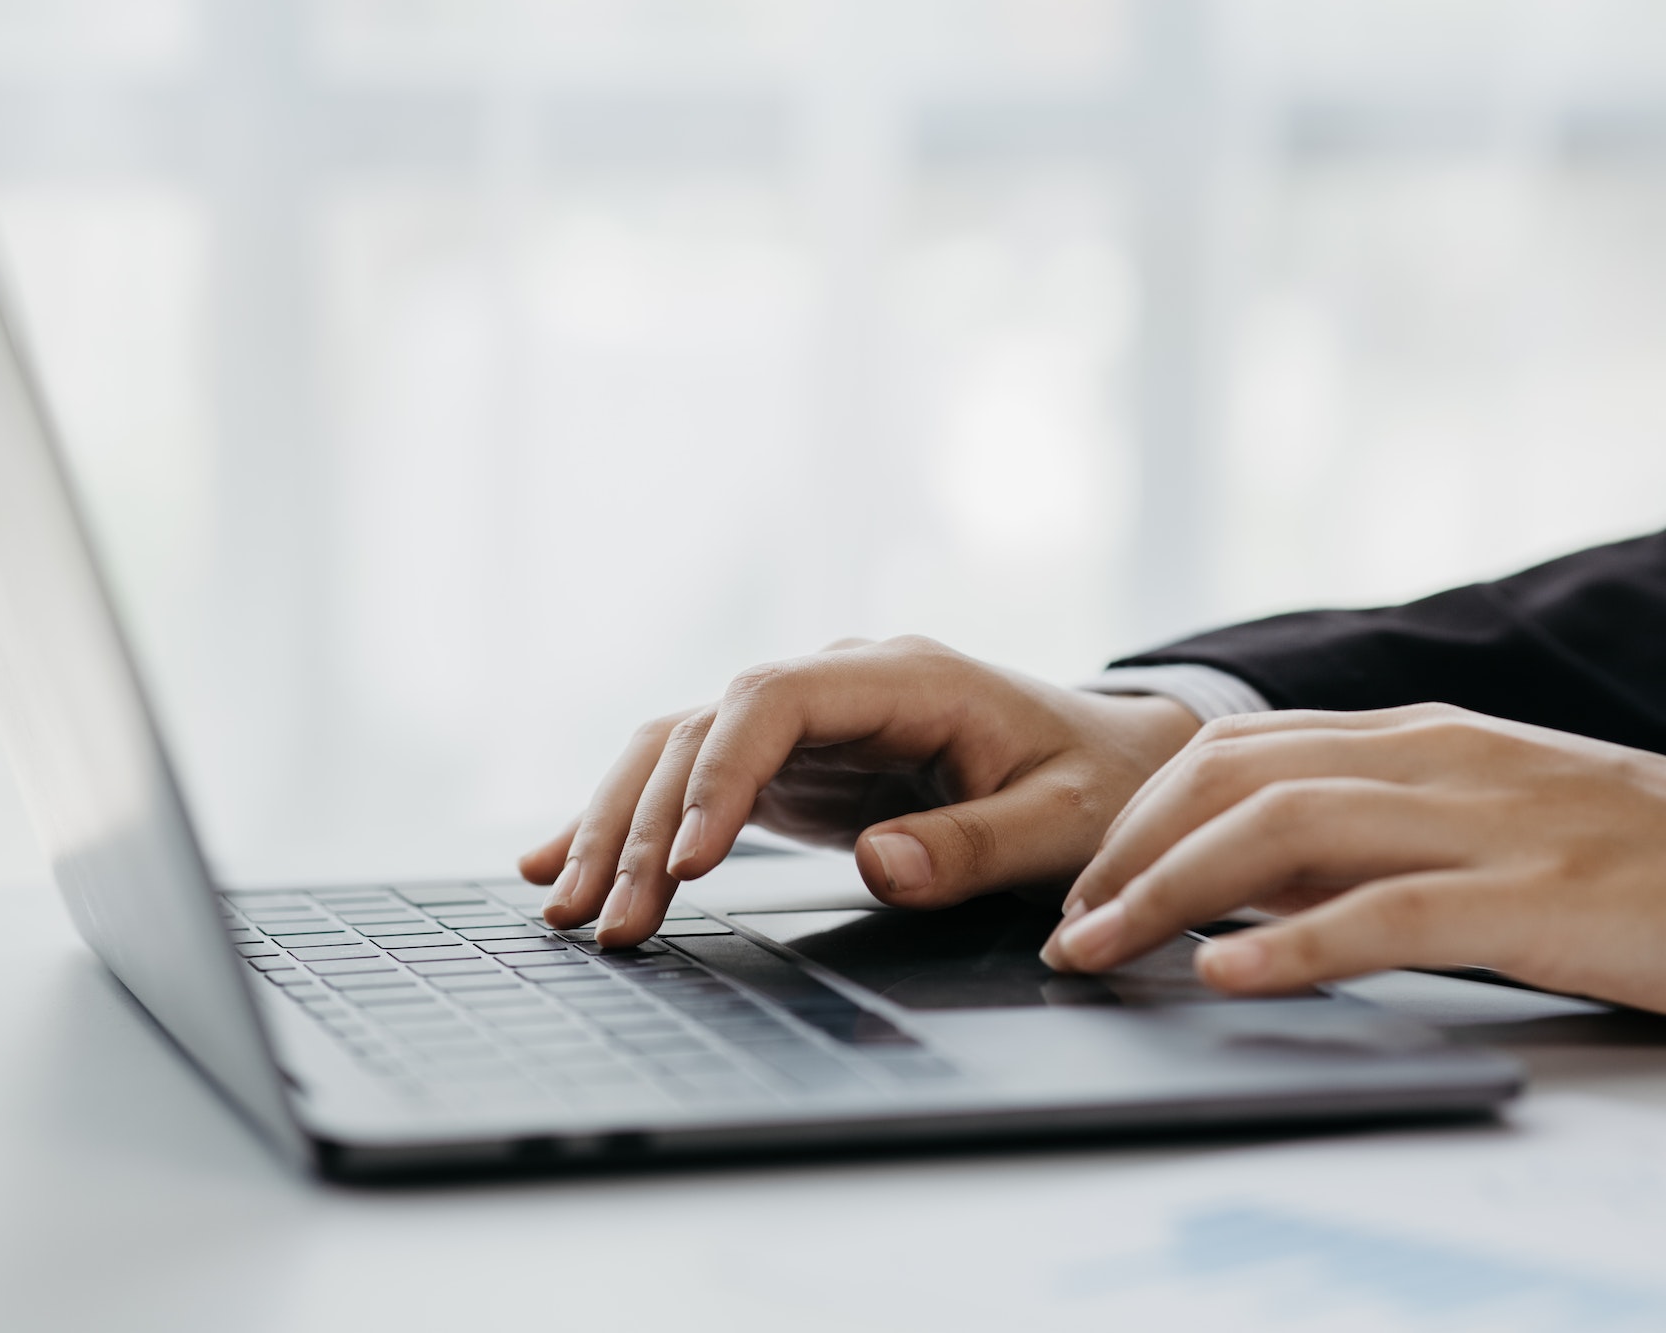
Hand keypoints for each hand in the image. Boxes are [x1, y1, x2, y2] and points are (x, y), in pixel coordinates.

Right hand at [517, 636, 1200, 946]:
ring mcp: (806, 722)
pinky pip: (688, 779)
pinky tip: (556, 863)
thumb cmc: (1094, 784)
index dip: (719, 774)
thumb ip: (972, 843)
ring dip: (618, 827)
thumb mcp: (1060, 823)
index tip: (688, 862)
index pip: (774, 700)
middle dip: (644, 822)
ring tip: (568, 910)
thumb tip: (879, 865)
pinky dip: (627, 821)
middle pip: (703, 728)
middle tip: (608, 919)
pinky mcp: (790, 765)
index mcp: (904, 676)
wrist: (1109, 760)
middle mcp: (837, 684)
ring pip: (677, 751)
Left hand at [1041, 703, 1665, 1037]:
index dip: (1138, 815)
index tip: (1085, 885)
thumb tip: (1245, 888)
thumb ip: (1373, 842)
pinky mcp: (1546, 897)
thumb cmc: (1651, 868)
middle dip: (1125, 852)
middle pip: (1230, 778)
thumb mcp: (1490, 831)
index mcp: (1426, 736)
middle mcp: (1442, 757)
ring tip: (1104, 951)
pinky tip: (1226, 975)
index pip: (1234, 749)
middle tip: (1070, 930)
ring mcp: (1492, 819)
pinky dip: (1293, 944)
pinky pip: (1390, 913)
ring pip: (1283, 829)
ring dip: (1168, 892)